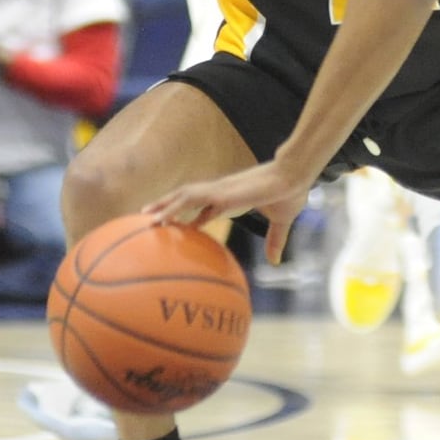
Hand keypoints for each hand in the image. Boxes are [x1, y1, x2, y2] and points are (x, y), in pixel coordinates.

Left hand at [143, 158, 314, 266]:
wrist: (294, 177)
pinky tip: (161, 218)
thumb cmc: (290, 193)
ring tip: (145, 216)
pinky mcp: (220, 194)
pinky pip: (190, 200)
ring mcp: (219, 191)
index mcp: (232, 197)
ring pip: (183, 196)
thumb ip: (275, 240)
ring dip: (164, 205)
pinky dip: (173, 208)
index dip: (189, 214)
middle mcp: (221, 192)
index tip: (176, 225)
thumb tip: (276, 261)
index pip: (204, 205)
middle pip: (186, 197)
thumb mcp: (281, 222)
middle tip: (147, 217)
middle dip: (167, 206)